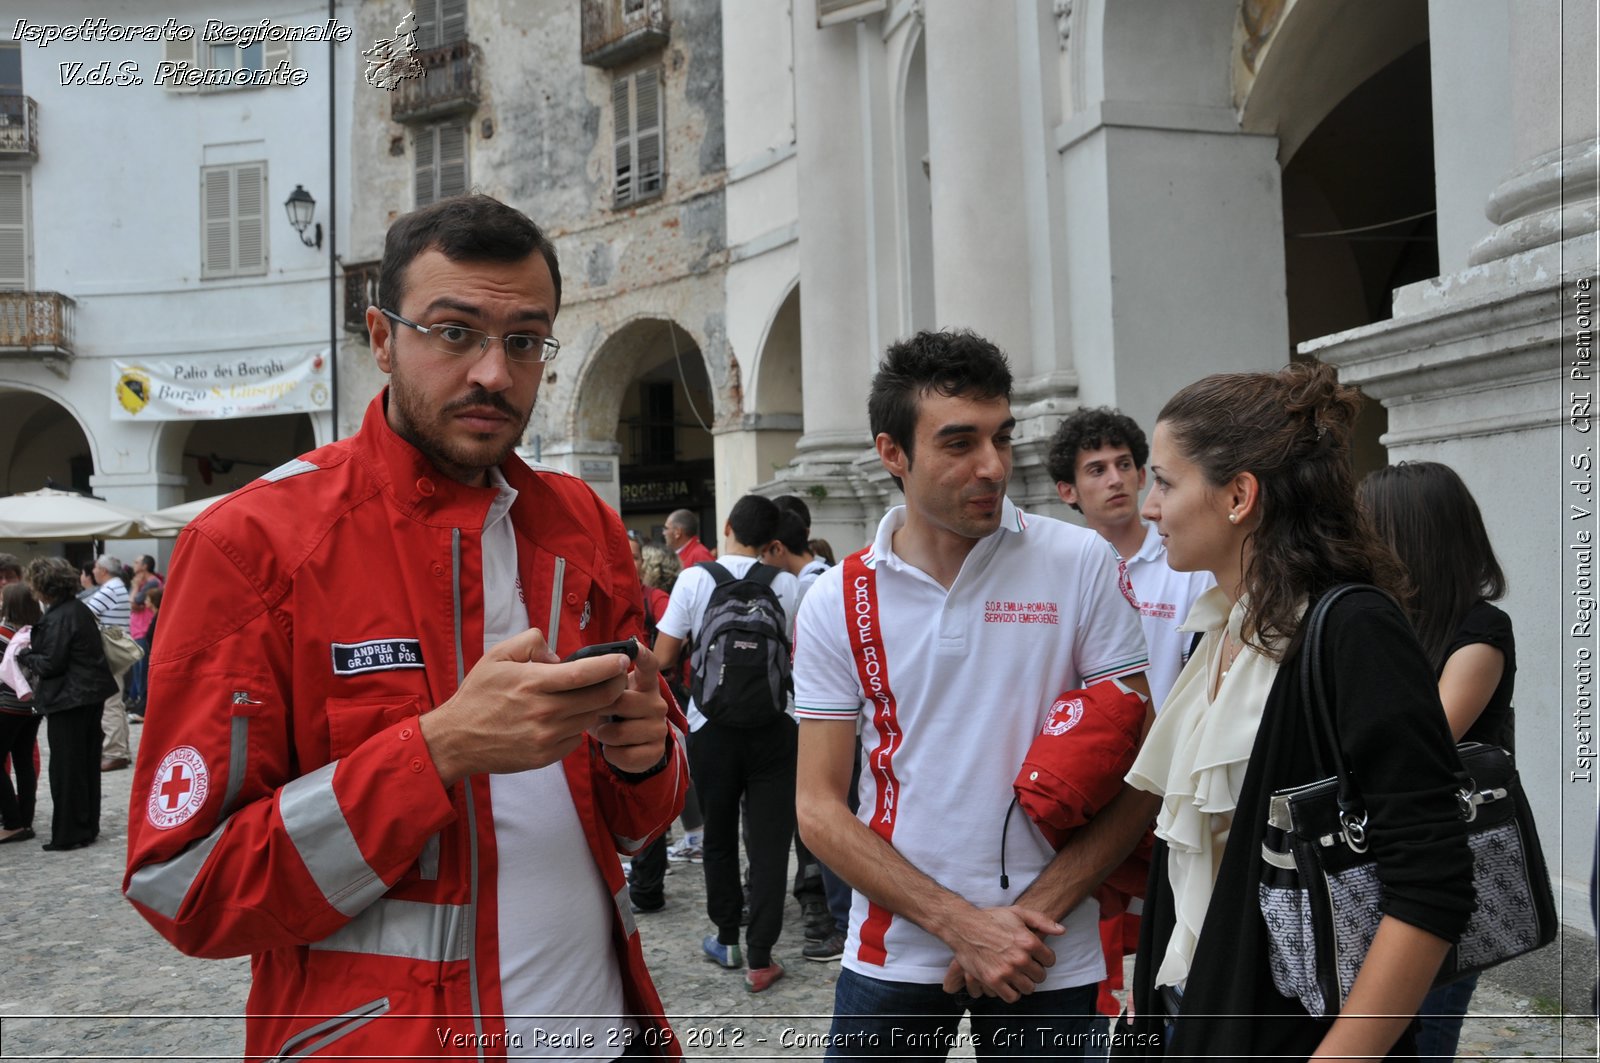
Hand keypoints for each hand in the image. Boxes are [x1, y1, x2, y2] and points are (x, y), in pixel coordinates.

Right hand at [420, 628, 629, 784]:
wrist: (456, 739)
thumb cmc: (477, 695)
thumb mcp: (497, 656)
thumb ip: (530, 643)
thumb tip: (558, 655)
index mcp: (533, 683)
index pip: (585, 673)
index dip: (610, 665)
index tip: (623, 659)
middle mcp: (544, 711)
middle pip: (598, 698)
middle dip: (614, 685)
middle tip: (617, 676)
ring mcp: (547, 737)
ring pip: (590, 718)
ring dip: (596, 706)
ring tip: (589, 696)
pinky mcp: (546, 756)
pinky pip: (576, 739)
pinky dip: (577, 727)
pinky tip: (565, 719)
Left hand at [590, 642, 670, 773]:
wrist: (631, 747)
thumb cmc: (614, 714)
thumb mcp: (609, 695)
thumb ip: (600, 682)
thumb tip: (574, 669)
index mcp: (645, 684)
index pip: (649, 665)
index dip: (643, 655)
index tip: (634, 648)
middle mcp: (657, 703)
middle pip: (622, 702)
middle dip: (601, 709)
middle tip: (596, 712)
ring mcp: (659, 727)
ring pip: (620, 732)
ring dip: (605, 735)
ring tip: (605, 732)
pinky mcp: (656, 750)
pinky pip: (625, 754)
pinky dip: (612, 753)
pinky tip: (613, 748)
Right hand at [937, 905, 1063, 1002]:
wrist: (963, 926)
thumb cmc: (991, 918)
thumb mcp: (1018, 913)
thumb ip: (1042, 921)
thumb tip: (1062, 931)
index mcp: (1029, 941)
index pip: (1050, 960)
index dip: (1043, 959)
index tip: (1035, 957)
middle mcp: (1020, 958)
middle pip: (1040, 976)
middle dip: (1034, 971)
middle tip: (1024, 966)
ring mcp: (1007, 971)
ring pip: (1028, 989)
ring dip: (1024, 983)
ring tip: (1017, 975)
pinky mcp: (993, 980)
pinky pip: (1012, 997)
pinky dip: (1011, 993)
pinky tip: (1007, 983)